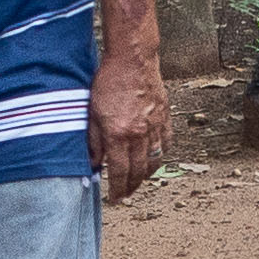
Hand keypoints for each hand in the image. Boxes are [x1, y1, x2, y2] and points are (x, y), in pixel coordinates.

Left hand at [92, 56, 171, 204]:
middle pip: (139, 171)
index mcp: (119, 134)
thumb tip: (93, 164)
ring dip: (147, 175)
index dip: (117, 189)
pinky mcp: (165, 117)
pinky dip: (161, 153)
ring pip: (155, 160)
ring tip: (139, 181)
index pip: (119, 172)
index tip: (114, 199)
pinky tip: (154, 157)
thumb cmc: (108, 81)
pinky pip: (167, 143)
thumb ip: (93, 141)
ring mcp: (155, 126)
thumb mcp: (92, 112)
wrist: (133, 59)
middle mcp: (140, 134)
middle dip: (132, 187)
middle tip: (126, 195)